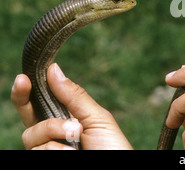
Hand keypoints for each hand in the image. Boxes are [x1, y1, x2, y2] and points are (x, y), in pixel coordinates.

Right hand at [11, 63, 132, 149]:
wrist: (116, 169)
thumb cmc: (112, 147)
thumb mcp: (97, 118)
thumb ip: (74, 96)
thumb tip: (53, 69)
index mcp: (66, 120)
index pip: (42, 103)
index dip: (30, 89)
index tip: (25, 76)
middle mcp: (52, 136)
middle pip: (27, 116)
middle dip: (22, 97)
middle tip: (23, 81)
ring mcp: (47, 150)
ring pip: (30, 134)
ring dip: (54, 130)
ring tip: (77, 136)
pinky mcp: (42, 161)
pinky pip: (37, 151)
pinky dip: (57, 148)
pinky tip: (71, 152)